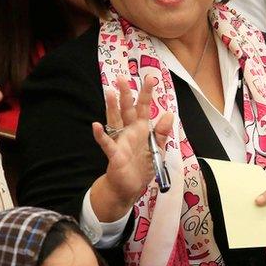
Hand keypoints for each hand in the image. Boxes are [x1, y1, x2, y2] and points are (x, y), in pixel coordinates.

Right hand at [89, 75, 173, 221]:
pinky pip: (107, 143)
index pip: (144, 107)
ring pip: (115, 121)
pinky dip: (101, 135)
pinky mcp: (115, 154)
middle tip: (121, 78)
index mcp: (141, 129)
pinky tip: (96, 126)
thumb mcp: (158, 149)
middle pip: (126, 109)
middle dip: (125, 94)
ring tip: (108, 93)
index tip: (150, 78)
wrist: (131, 187)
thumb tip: (169, 114)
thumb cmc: (143, 166)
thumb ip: (162, 132)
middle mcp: (129, 131)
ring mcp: (120, 141)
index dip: (146, 93)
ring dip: (111, 107)